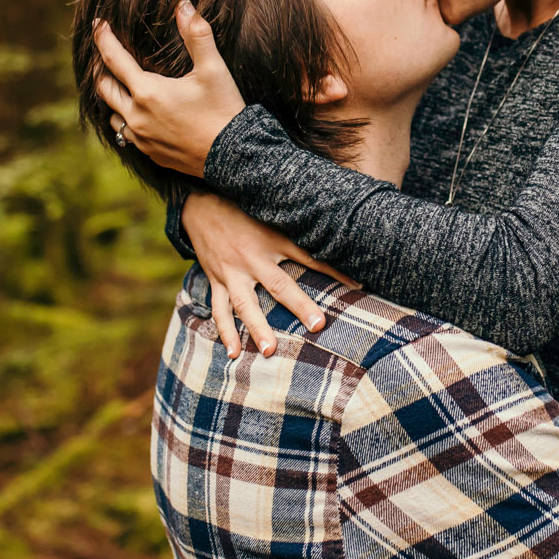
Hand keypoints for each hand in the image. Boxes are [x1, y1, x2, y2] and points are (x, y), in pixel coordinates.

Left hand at [93, 1, 246, 178]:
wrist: (235, 156)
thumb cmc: (224, 110)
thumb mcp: (213, 69)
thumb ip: (197, 34)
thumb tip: (184, 5)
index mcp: (148, 91)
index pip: (114, 59)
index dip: (104, 38)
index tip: (98, 23)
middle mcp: (138, 116)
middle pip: (104, 87)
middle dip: (100, 68)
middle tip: (102, 53)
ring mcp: (142, 137)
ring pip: (112, 113)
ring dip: (111, 96)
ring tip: (115, 84)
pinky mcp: (151, 153)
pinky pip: (126, 135)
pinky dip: (124, 119)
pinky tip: (134, 115)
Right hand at [185, 192, 357, 357]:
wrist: (200, 205)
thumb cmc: (243, 210)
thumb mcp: (272, 216)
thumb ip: (297, 231)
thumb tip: (333, 238)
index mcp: (272, 241)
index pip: (310, 257)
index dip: (334, 271)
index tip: (358, 286)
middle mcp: (253, 259)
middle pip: (279, 285)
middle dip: (299, 305)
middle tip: (318, 325)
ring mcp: (232, 272)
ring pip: (245, 304)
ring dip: (257, 328)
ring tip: (270, 351)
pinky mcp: (216, 280)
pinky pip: (220, 309)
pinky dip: (225, 331)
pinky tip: (234, 353)